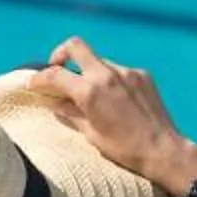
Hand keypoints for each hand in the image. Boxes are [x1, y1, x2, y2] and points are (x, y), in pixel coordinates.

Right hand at [43, 37, 196, 196]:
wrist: (163, 150)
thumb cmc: (124, 148)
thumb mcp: (90, 133)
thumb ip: (69, 112)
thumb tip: (52, 101)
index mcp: (90, 91)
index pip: (54, 74)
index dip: (38, 79)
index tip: (33, 84)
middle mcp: (107, 74)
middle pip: (75, 46)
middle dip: (60, 54)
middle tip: (57, 69)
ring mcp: (127, 72)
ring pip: (99, 61)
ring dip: (89, 72)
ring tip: (92, 95)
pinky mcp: (142, 75)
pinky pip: (119, 71)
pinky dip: (111, 80)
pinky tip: (116, 100)